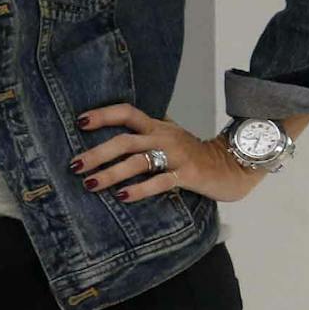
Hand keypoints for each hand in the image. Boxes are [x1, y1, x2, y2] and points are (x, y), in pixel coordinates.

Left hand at [72, 104, 264, 203]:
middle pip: (125, 141)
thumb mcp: (170, 135)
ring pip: (138, 162)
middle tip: (75, 165)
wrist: (234, 166)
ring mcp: (176, 156)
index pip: (127, 113)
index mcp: (157, 126)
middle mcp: (164, 138)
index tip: (79, 122)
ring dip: (111, 173)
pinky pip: (160, 182)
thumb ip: (146, 131)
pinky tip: (122, 197)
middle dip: (97, 153)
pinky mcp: (188, 175)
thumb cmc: (194, 153)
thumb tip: (114, 127)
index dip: (103, 115)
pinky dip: (140, 189)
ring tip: (90, 184)